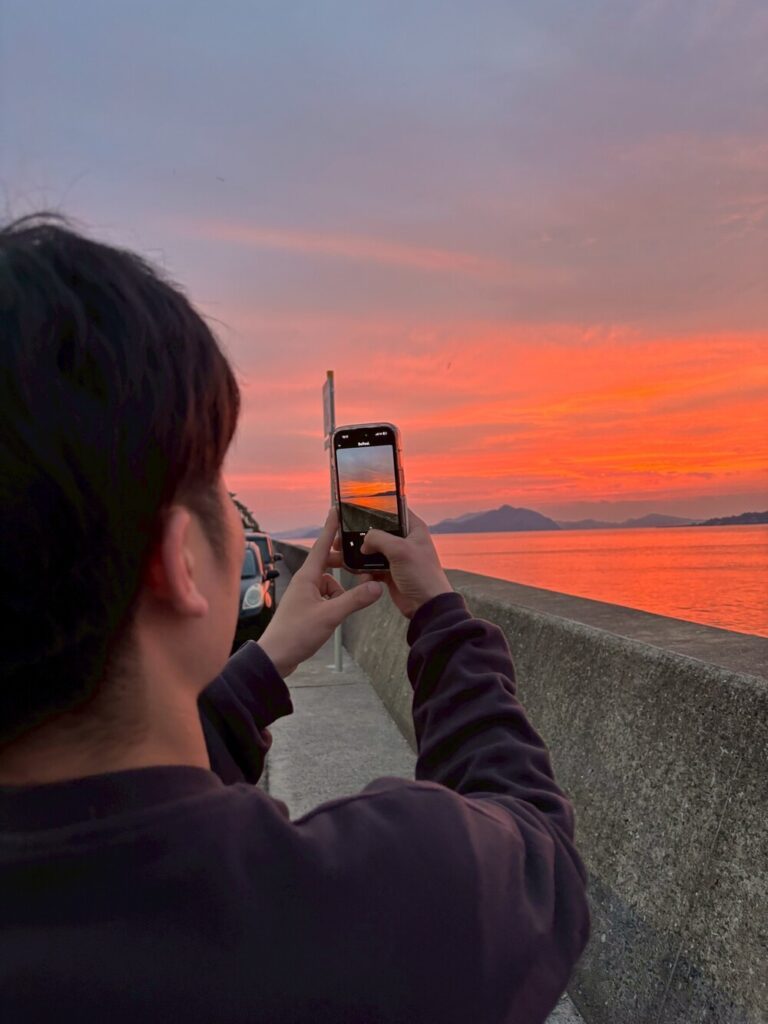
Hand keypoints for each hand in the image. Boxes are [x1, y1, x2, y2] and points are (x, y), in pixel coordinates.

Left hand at [257, 508, 383, 677]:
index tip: (336, 510)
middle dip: (342, 564)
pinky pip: (326, 597)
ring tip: (344, 607)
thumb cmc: (295, 634)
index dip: (330, 527)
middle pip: (327, 563)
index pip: (321, 545)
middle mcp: (304, 582)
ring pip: (329, 583)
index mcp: (307, 577)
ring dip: (340, 591)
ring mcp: (304, 596)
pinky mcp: (305, 609)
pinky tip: (337, 615)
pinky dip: (334, 603)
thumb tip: (377, 586)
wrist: (276, 657)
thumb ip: (354, 600)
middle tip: (359, 563)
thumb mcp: (330, 616)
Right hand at [326, 505, 452, 619]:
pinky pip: (371, 567)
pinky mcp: (390, 572)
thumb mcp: (399, 550)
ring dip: (360, 555)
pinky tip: (362, 576)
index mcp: (413, 528)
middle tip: (342, 538)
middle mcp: (405, 540)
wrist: (426, 605)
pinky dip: (365, 571)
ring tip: (344, 557)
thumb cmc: (421, 575)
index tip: (356, 510)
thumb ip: (378, 538)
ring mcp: (397, 557)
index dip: (375, 509)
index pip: (393, 510)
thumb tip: (364, 542)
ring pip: (372, 550)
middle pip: (378, 531)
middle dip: (361, 536)